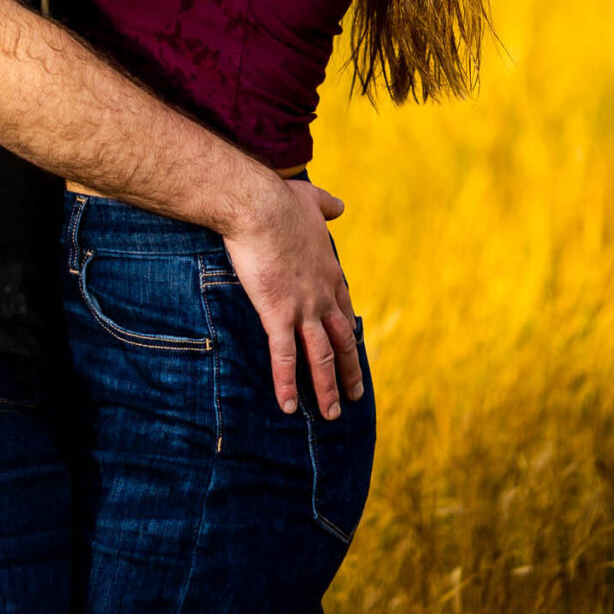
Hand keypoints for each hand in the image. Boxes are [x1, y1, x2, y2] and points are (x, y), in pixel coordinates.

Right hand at [224, 176, 362, 421]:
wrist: (258, 205)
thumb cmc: (279, 199)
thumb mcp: (311, 199)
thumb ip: (326, 205)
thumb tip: (340, 204)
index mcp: (329, 271)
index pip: (344, 310)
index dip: (349, 334)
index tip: (354, 350)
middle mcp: (322, 295)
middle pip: (341, 341)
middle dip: (349, 371)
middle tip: (355, 396)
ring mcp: (303, 308)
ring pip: (320, 357)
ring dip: (327, 388)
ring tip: (332, 414)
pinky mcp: (277, 314)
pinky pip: (284, 357)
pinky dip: (287, 384)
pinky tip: (289, 407)